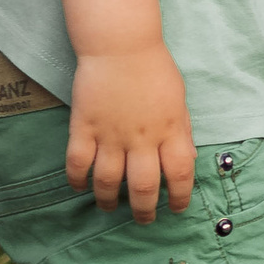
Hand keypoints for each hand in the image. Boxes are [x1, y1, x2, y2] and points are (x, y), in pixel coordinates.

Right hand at [65, 43, 196, 222]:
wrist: (121, 45)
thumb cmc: (154, 69)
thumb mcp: (179, 101)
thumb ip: (181, 132)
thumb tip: (186, 160)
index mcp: (171, 130)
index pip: (180, 174)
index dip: (179, 197)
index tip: (176, 208)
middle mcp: (142, 138)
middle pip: (143, 187)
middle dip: (143, 210)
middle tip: (143, 219)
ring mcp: (111, 134)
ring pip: (108, 182)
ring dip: (108, 200)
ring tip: (109, 207)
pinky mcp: (84, 127)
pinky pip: (77, 163)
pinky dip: (78, 180)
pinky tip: (81, 186)